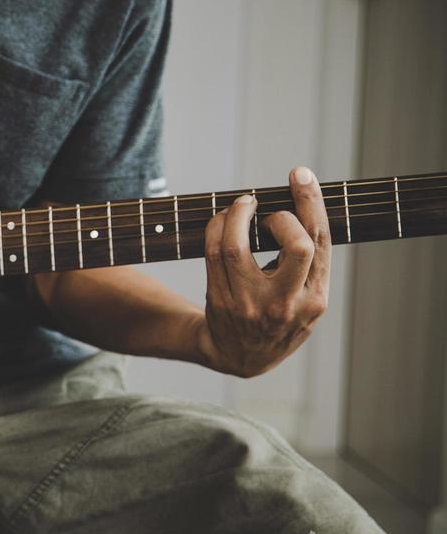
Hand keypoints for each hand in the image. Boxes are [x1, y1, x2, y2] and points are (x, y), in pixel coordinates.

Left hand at [196, 167, 330, 376]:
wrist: (241, 358)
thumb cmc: (279, 319)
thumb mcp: (307, 301)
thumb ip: (310, 265)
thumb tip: (300, 205)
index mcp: (316, 298)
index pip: (319, 243)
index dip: (311, 203)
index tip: (300, 174)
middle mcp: (287, 303)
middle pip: (296, 246)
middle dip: (283, 216)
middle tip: (269, 210)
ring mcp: (250, 304)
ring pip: (238, 248)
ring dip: (237, 215)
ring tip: (242, 204)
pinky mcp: (221, 301)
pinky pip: (213, 254)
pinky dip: (217, 228)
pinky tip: (223, 220)